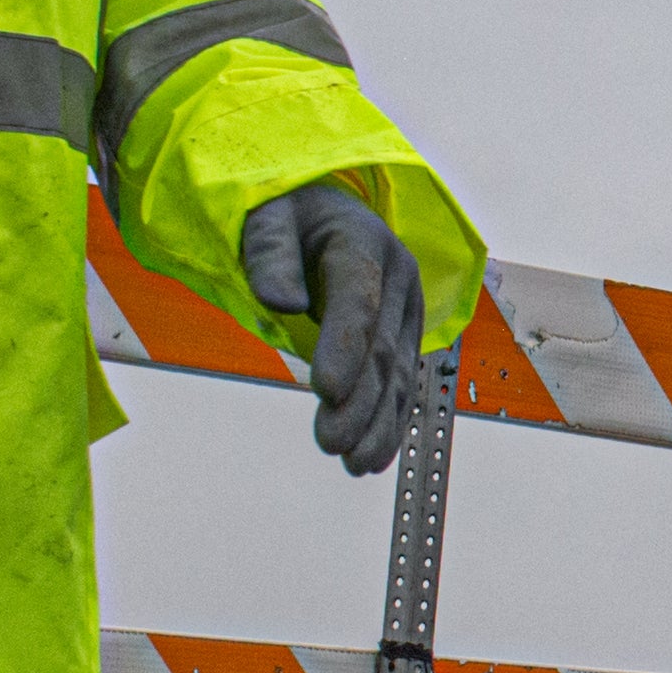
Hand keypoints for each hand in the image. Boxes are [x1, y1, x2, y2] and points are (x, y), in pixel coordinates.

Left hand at [239, 182, 424, 475]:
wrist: (321, 209)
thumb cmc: (285, 213)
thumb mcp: (265, 218)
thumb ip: (268, 253)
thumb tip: (282, 302)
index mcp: (364, 241)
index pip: (358, 300)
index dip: (344, 346)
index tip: (325, 390)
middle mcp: (397, 277)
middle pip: (382, 347)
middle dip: (360, 401)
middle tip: (332, 443)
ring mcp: (405, 308)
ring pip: (398, 373)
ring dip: (379, 423)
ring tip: (354, 463)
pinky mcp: (403, 334)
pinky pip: (400, 383)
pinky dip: (389, 422)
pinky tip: (373, 456)